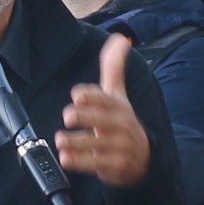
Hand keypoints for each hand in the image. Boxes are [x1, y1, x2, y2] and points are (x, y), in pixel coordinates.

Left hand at [53, 32, 150, 188]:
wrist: (143, 157)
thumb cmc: (122, 121)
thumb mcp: (119, 95)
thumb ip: (114, 68)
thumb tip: (119, 39)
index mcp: (119, 106)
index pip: (106, 99)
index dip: (92, 97)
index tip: (77, 94)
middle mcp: (120, 126)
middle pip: (102, 121)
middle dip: (86, 117)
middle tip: (68, 115)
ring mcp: (118, 147)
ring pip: (97, 144)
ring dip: (77, 142)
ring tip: (60, 140)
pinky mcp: (114, 166)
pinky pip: (96, 164)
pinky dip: (80, 162)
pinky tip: (66, 159)